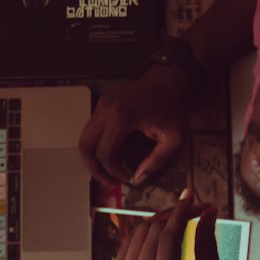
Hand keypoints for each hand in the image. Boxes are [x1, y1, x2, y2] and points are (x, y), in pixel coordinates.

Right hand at [78, 66, 191, 189]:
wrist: (171, 79)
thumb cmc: (174, 106)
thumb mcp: (173, 138)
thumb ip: (157, 161)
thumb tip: (139, 178)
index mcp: (121, 117)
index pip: (105, 153)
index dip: (113, 171)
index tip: (126, 177)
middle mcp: (106, 110)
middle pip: (86, 146)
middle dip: (93, 168)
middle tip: (107, 181)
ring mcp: (102, 105)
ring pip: (85, 137)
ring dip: (92, 157)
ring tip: (106, 171)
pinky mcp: (103, 103)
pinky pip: (91, 129)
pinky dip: (95, 144)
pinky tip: (109, 154)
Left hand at [109, 192, 225, 259]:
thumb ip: (209, 245)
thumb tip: (207, 212)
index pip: (169, 237)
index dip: (180, 212)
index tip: (190, 196)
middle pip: (154, 231)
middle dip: (174, 214)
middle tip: (192, 209)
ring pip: (140, 232)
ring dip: (161, 221)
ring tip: (179, 221)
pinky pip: (130, 241)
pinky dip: (147, 233)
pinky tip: (162, 235)